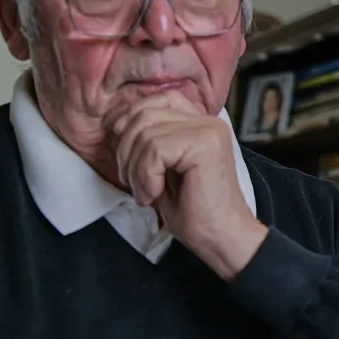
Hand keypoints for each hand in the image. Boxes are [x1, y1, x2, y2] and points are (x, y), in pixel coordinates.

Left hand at [107, 93, 266, 278]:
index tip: (127, 157)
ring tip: (147, 193)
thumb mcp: (165, 168)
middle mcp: (208, 122)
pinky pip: (154, 150)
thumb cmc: (194, 211)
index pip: (157, 99)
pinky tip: (154, 195)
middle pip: (145, 114)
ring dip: (134, 169)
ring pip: (145, 133)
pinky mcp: (205, 146)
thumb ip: (150, 141)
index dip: (132, 122)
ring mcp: (208, 131)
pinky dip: (145, 177)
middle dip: (126, 150)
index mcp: (202, 123)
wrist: (222, 238)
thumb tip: (116, 123)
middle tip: (133, 182)